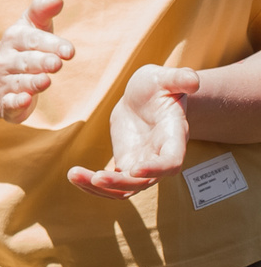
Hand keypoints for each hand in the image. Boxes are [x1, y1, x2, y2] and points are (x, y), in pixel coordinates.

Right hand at [0, 0, 71, 122]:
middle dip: (40, 62)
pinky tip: (25, 101)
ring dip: (31, 83)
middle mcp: (6, 61)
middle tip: (57, 64)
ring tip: (45, 81)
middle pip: (24, 61)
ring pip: (18, 83)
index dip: (50, 44)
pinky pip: (9, 104)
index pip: (30, 39)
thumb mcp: (29, 27)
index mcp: (13, 40)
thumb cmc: (24, 48)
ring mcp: (4, 83)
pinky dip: (16, 103)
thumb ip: (42, 11)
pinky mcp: (7, 104)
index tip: (70, 51)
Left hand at [68, 65, 200, 197]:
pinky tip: (74, 175)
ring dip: (100, 188)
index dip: (156, 170)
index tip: (134, 170)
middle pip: (144, 182)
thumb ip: (180, 79)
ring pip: (125, 188)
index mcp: (173, 139)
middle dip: (120, 183)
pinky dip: (93, 184)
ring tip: (73, 175)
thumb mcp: (166, 78)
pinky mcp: (125, 163)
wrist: (146, 97)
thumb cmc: (159, 87)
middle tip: (95, 177)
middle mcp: (159, 157)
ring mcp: (142, 163)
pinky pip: (111, 183)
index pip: (170, 162)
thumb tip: (193, 81)